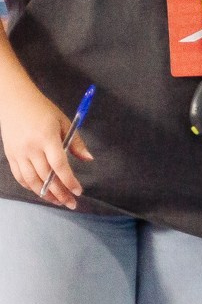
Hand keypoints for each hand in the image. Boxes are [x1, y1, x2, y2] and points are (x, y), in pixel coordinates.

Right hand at [1, 83, 88, 207]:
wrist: (13, 100)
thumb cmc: (41, 109)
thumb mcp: (63, 122)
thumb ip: (75, 142)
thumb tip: (88, 159)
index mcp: (46, 138)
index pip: (59, 166)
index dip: (70, 181)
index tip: (78, 191)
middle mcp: (31, 148)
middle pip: (46, 177)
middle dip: (60, 193)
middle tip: (71, 203)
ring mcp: (18, 152)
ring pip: (31, 180)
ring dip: (45, 194)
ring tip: (58, 201)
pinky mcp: (10, 154)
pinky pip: (19, 176)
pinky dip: (30, 186)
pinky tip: (41, 191)